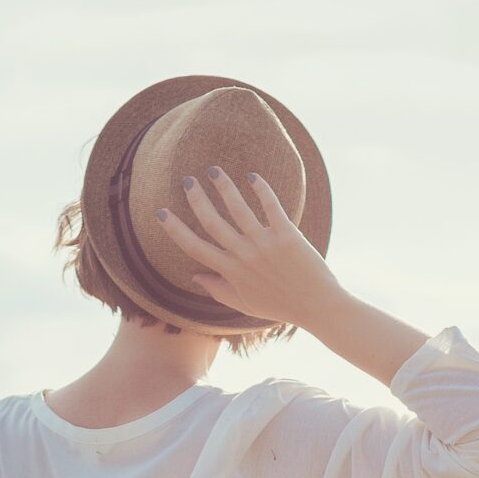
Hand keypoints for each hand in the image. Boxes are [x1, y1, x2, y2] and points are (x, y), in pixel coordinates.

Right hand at [156, 166, 345, 328]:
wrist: (317, 306)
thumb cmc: (280, 306)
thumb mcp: (244, 304)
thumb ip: (218, 290)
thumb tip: (195, 276)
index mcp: (231, 272)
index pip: (195, 247)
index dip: (175, 229)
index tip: (161, 212)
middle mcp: (244, 256)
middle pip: (212, 222)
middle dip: (196, 198)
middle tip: (187, 180)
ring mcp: (265, 244)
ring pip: (238, 208)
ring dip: (224, 186)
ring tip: (214, 171)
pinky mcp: (287, 235)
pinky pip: (271, 206)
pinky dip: (261, 189)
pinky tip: (252, 176)